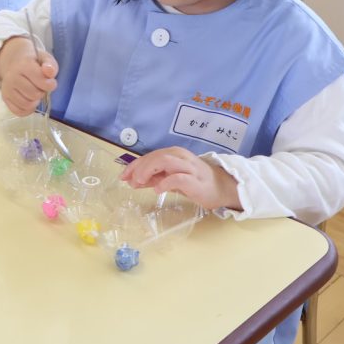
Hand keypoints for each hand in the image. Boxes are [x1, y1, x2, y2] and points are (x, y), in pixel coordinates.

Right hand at [0, 36, 57, 115]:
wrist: (15, 63)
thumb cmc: (33, 62)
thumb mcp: (45, 59)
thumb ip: (51, 65)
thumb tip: (49, 71)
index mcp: (23, 65)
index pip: (40, 80)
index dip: (50, 84)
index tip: (51, 82)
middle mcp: (12, 77)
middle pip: (34, 94)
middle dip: (42, 92)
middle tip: (40, 86)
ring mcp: (6, 88)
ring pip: (27, 105)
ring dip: (35, 101)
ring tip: (35, 92)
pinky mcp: (5, 98)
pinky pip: (19, 112)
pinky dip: (28, 110)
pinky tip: (30, 101)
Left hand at [119, 146, 241, 211]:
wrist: (221, 188)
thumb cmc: (194, 182)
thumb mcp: (170, 178)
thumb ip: (153, 178)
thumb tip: (132, 181)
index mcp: (173, 154)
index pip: (150, 156)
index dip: (134, 165)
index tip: (122, 176)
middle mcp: (180, 157)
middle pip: (156, 156)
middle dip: (140, 167)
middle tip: (130, 180)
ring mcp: (189, 167)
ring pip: (166, 161)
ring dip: (149, 170)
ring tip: (140, 182)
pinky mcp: (196, 181)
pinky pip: (179, 177)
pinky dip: (166, 182)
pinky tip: (158, 190)